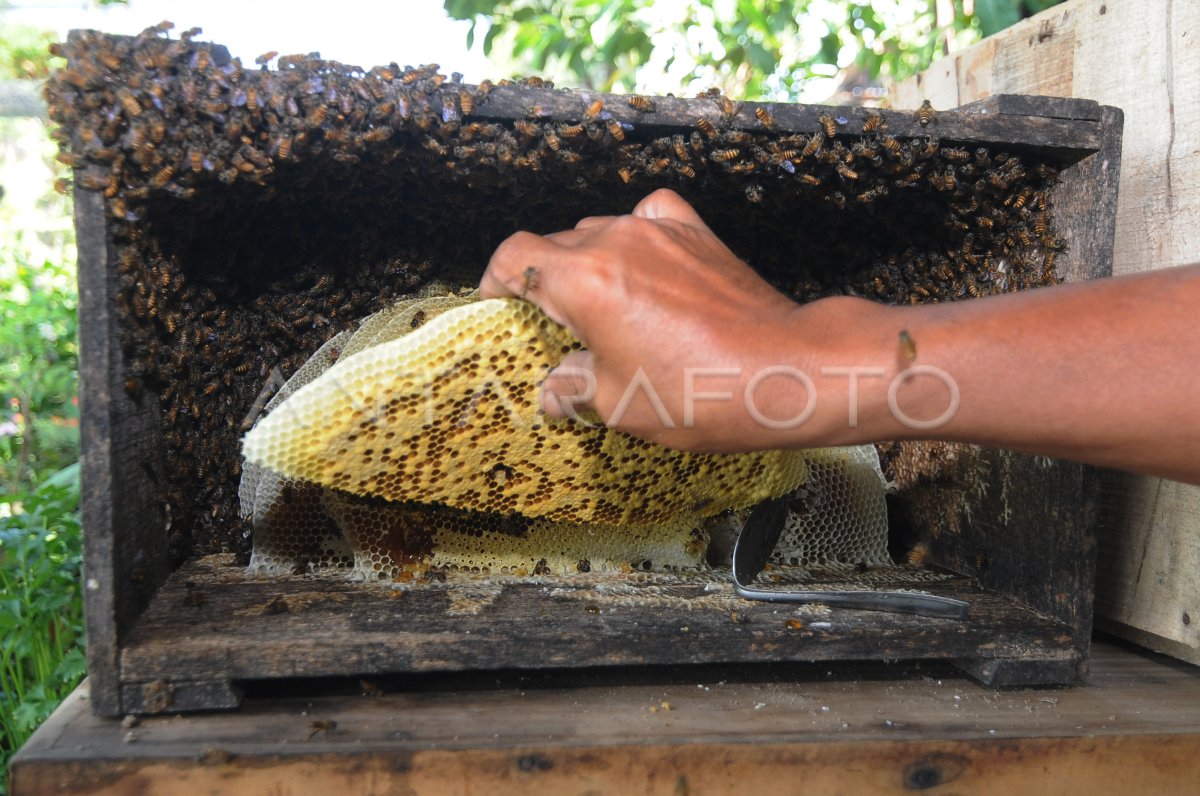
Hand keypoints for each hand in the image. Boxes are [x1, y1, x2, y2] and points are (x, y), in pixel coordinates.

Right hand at [480, 189, 835, 451]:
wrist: (784, 371)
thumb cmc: (699, 393)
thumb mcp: (616, 404)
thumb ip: (572, 388)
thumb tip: (553, 391)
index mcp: (582, 280)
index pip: (513, 256)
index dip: (495, 280)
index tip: (497, 303)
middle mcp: (616, 241)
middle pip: (555, 244)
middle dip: (544, 282)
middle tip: (552, 326)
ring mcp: (660, 232)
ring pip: (600, 231)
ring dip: (589, 263)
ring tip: (600, 307)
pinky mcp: (697, 235)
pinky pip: (650, 217)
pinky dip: (636, 235)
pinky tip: (643, 265)